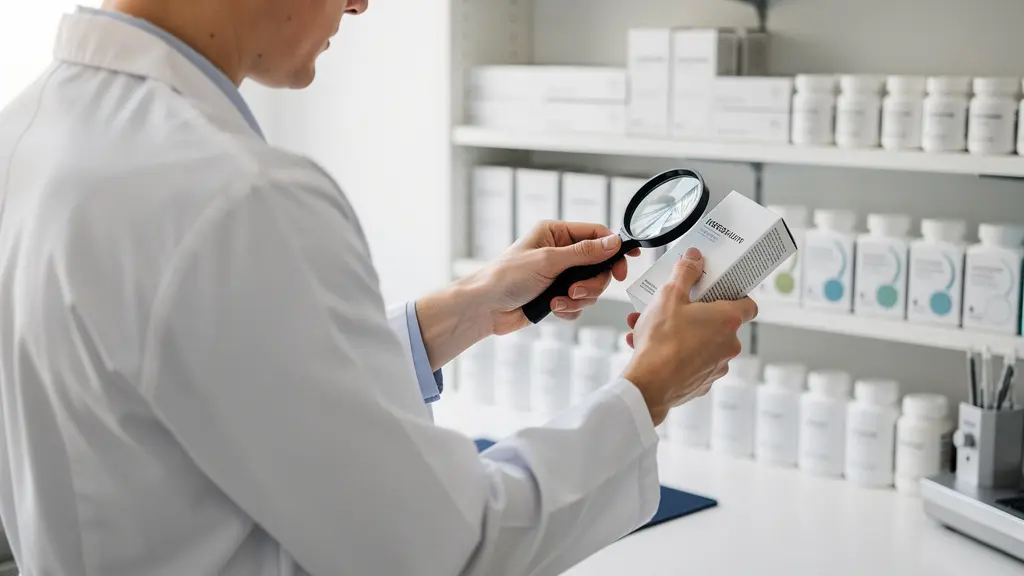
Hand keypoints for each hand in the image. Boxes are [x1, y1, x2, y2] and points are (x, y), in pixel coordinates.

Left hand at [414, 220, 638, 371]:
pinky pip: (578, 304)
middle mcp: (559, 252)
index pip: (595, 234)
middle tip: (578, 291)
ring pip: (590, 287)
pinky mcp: (556, 296)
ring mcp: (558, 275)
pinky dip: (569, 309)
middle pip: (598, 265)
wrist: (485, 308)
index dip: (614, 248)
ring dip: (579, 298)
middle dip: (592, 282)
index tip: (627, 262)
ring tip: (559, 301)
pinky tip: (552, 309)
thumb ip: (584, 253)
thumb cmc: (507, 277)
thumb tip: (614, 242)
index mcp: (555, 233)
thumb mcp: (548, 261)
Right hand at [622, 247, 758, 425]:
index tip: (716, 291)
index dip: (733, 295)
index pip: (747, 304)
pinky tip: (649, 349)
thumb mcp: (669, 295)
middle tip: (668, 308)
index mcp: (728, 320)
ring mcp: (717, 367)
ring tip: (645, 328)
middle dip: (691, 313)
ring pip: (699, 342)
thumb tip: (695, 257)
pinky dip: (674, 354)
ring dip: (677, 333)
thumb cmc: (662, 340)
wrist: (650, 385)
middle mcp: (729, 345)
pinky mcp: (702, 383)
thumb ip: (685, 273)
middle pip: (717, 322)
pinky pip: (690, 362)